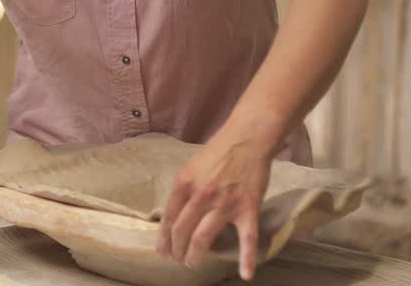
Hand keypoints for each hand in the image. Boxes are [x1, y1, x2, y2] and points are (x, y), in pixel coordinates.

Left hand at [156, 135, 270, 279]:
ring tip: (192, 263)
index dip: (163, 238)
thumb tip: (175, 214)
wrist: (248, 138)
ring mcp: (225, 203)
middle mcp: (201, 195)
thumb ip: (184, 189)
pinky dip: (247, 258)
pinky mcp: (248, 208)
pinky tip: (245, 274)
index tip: (162, 251)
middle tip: (178, 259)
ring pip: (203, 237)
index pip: (169, 218)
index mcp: (184, 183)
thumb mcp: (192, 167)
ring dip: (195, 255)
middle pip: (182, 231)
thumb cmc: (219, 151)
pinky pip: (247, 238)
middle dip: (177, 250)